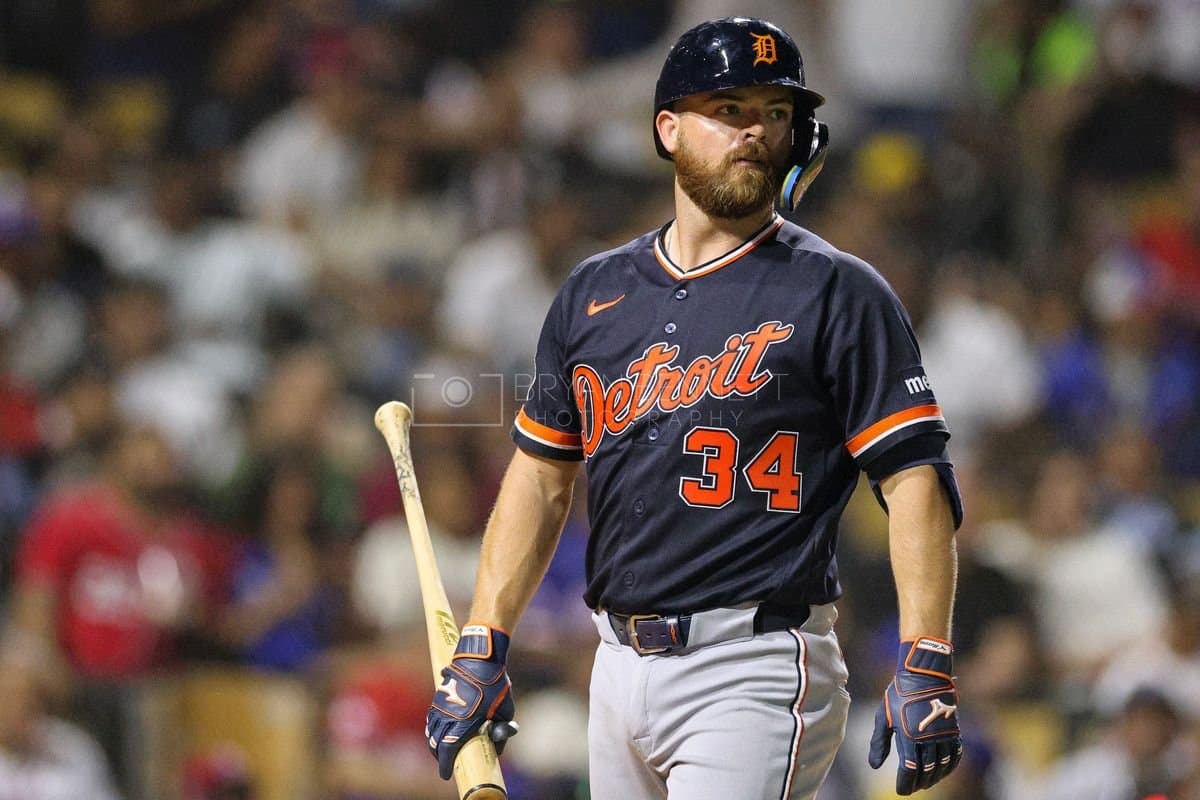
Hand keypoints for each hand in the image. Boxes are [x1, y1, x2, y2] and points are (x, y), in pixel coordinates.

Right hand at [425, 625, 516, 779]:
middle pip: (436, 743)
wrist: (480, 658)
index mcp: (462, 723)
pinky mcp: (439, 695)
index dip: (445, 765)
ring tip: (441, 748)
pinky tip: (439, 729)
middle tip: (446, 762)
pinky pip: (432, 717)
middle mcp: (448, 716)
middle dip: (439, 756)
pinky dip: (433, 727)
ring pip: (431, 730)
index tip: (446, 775)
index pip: (448, 751)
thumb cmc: (495, 685)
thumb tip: (498, 747)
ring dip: (434, 742)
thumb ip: (502, 731)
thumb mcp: (505, 711)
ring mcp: (441, 705)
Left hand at [868, 637, 962, 794]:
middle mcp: (928, 738)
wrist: (924, 673)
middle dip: (919, 783)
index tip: (902, 791)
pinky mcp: (954, 730)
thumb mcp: (884, 716)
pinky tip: (944, 770)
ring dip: (935, 778)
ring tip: (926, 782)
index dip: (905, 784)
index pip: (909, 770)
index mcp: (909, 736)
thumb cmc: (900, 694)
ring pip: (942, 766)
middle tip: (912, 787)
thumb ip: (879, 742)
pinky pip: (955, 754)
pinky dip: (950, 766)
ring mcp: (943, 735)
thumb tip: (874, 765)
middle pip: (926, 771)